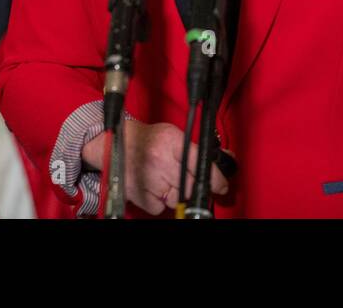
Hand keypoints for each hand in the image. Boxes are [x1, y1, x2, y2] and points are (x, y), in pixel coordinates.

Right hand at [81, 120, 227, 215]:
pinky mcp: (139, 195)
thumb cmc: (148, 139)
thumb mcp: (173, 135)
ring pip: (177, 199)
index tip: (221, 185)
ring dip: (175, 193)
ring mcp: (149, 179)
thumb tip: (227, 158)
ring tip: (163, 178)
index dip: (214, 177)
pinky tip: (152, 186)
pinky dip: (159, 201)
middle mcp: (160, 160)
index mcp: (170, 141)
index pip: (199, 161)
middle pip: (190, 185)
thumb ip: (196, 149)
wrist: (116, 143)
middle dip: (191, 185)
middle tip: (183, 178)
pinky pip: (160, 208)